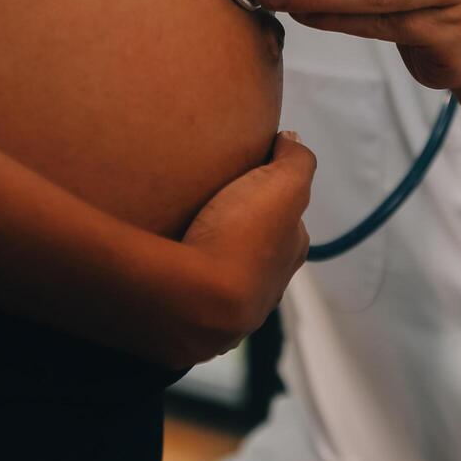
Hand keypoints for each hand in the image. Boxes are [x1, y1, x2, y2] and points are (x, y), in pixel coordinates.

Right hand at [156, 132, 314, 366]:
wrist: (198, 299)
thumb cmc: (243, 238)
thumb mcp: (282, 184)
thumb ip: (296, 160)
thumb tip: (291, 140)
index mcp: (290, 251)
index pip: (287, 218)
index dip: (270, 193)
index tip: (244, 177)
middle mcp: (268, 285)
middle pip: (256, 249)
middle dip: (238, 230)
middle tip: (209, 205)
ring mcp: (232, 309)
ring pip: (222, 273)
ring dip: (208, 255)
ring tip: (180, 232)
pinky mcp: (194, 319)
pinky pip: (190, 291)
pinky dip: (183, 276)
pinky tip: (165, 262)